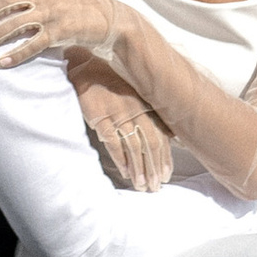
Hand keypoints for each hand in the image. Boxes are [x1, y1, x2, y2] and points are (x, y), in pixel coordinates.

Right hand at [77, 80, 172, 194]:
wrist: (86, 69)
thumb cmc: (111, 84)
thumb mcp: (135, 95)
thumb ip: (150, 114)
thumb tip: (170, 135)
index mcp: (145, 106)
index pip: (161, 137)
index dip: (164, 158)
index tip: (166, 175)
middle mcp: (136, 110)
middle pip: (150, 144)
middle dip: (154, 168)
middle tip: (155, 187)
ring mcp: (118, 114)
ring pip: (134, 147)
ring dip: (139, 169)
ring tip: (141, 185)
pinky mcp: (101, 117)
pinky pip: (113, 142)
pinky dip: (120, 158)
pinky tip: (124, 172)